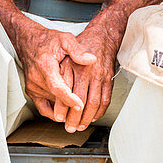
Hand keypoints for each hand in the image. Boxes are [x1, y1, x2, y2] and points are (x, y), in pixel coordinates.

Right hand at [14, 19, 96, 121]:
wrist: (29, 41)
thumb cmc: (47, 41)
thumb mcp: (65, 39)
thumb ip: (78, 50)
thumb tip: (91, 59)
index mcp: (45, 65)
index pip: (57, 86)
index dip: (68, 98)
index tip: (80, 105)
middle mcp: (37, 77)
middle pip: (56, 98)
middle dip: (71, 107)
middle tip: (86, 114)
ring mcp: (33, 86)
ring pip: (52, 104)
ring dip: (65, 109)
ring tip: (79, 110)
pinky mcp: (32, 91)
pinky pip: (43, 108)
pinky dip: (55, 112)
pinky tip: (65, 113)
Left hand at [61, 11, 124, 132]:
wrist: (102, 35)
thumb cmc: (82, 44)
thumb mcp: (64, 51)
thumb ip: (60, 69)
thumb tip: (54, 89)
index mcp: (74, 65)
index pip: (67, 91)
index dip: (63, 106)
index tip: (58, 116)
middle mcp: (87, 71)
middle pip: (81, 100)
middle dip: (75, 117)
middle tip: (69, 127)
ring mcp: (100, 76)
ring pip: (94, 103)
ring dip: (87, 117)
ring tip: (80, 126)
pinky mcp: (108, 79)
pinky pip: (105, 99)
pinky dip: (100, 111)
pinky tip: (94, 117)